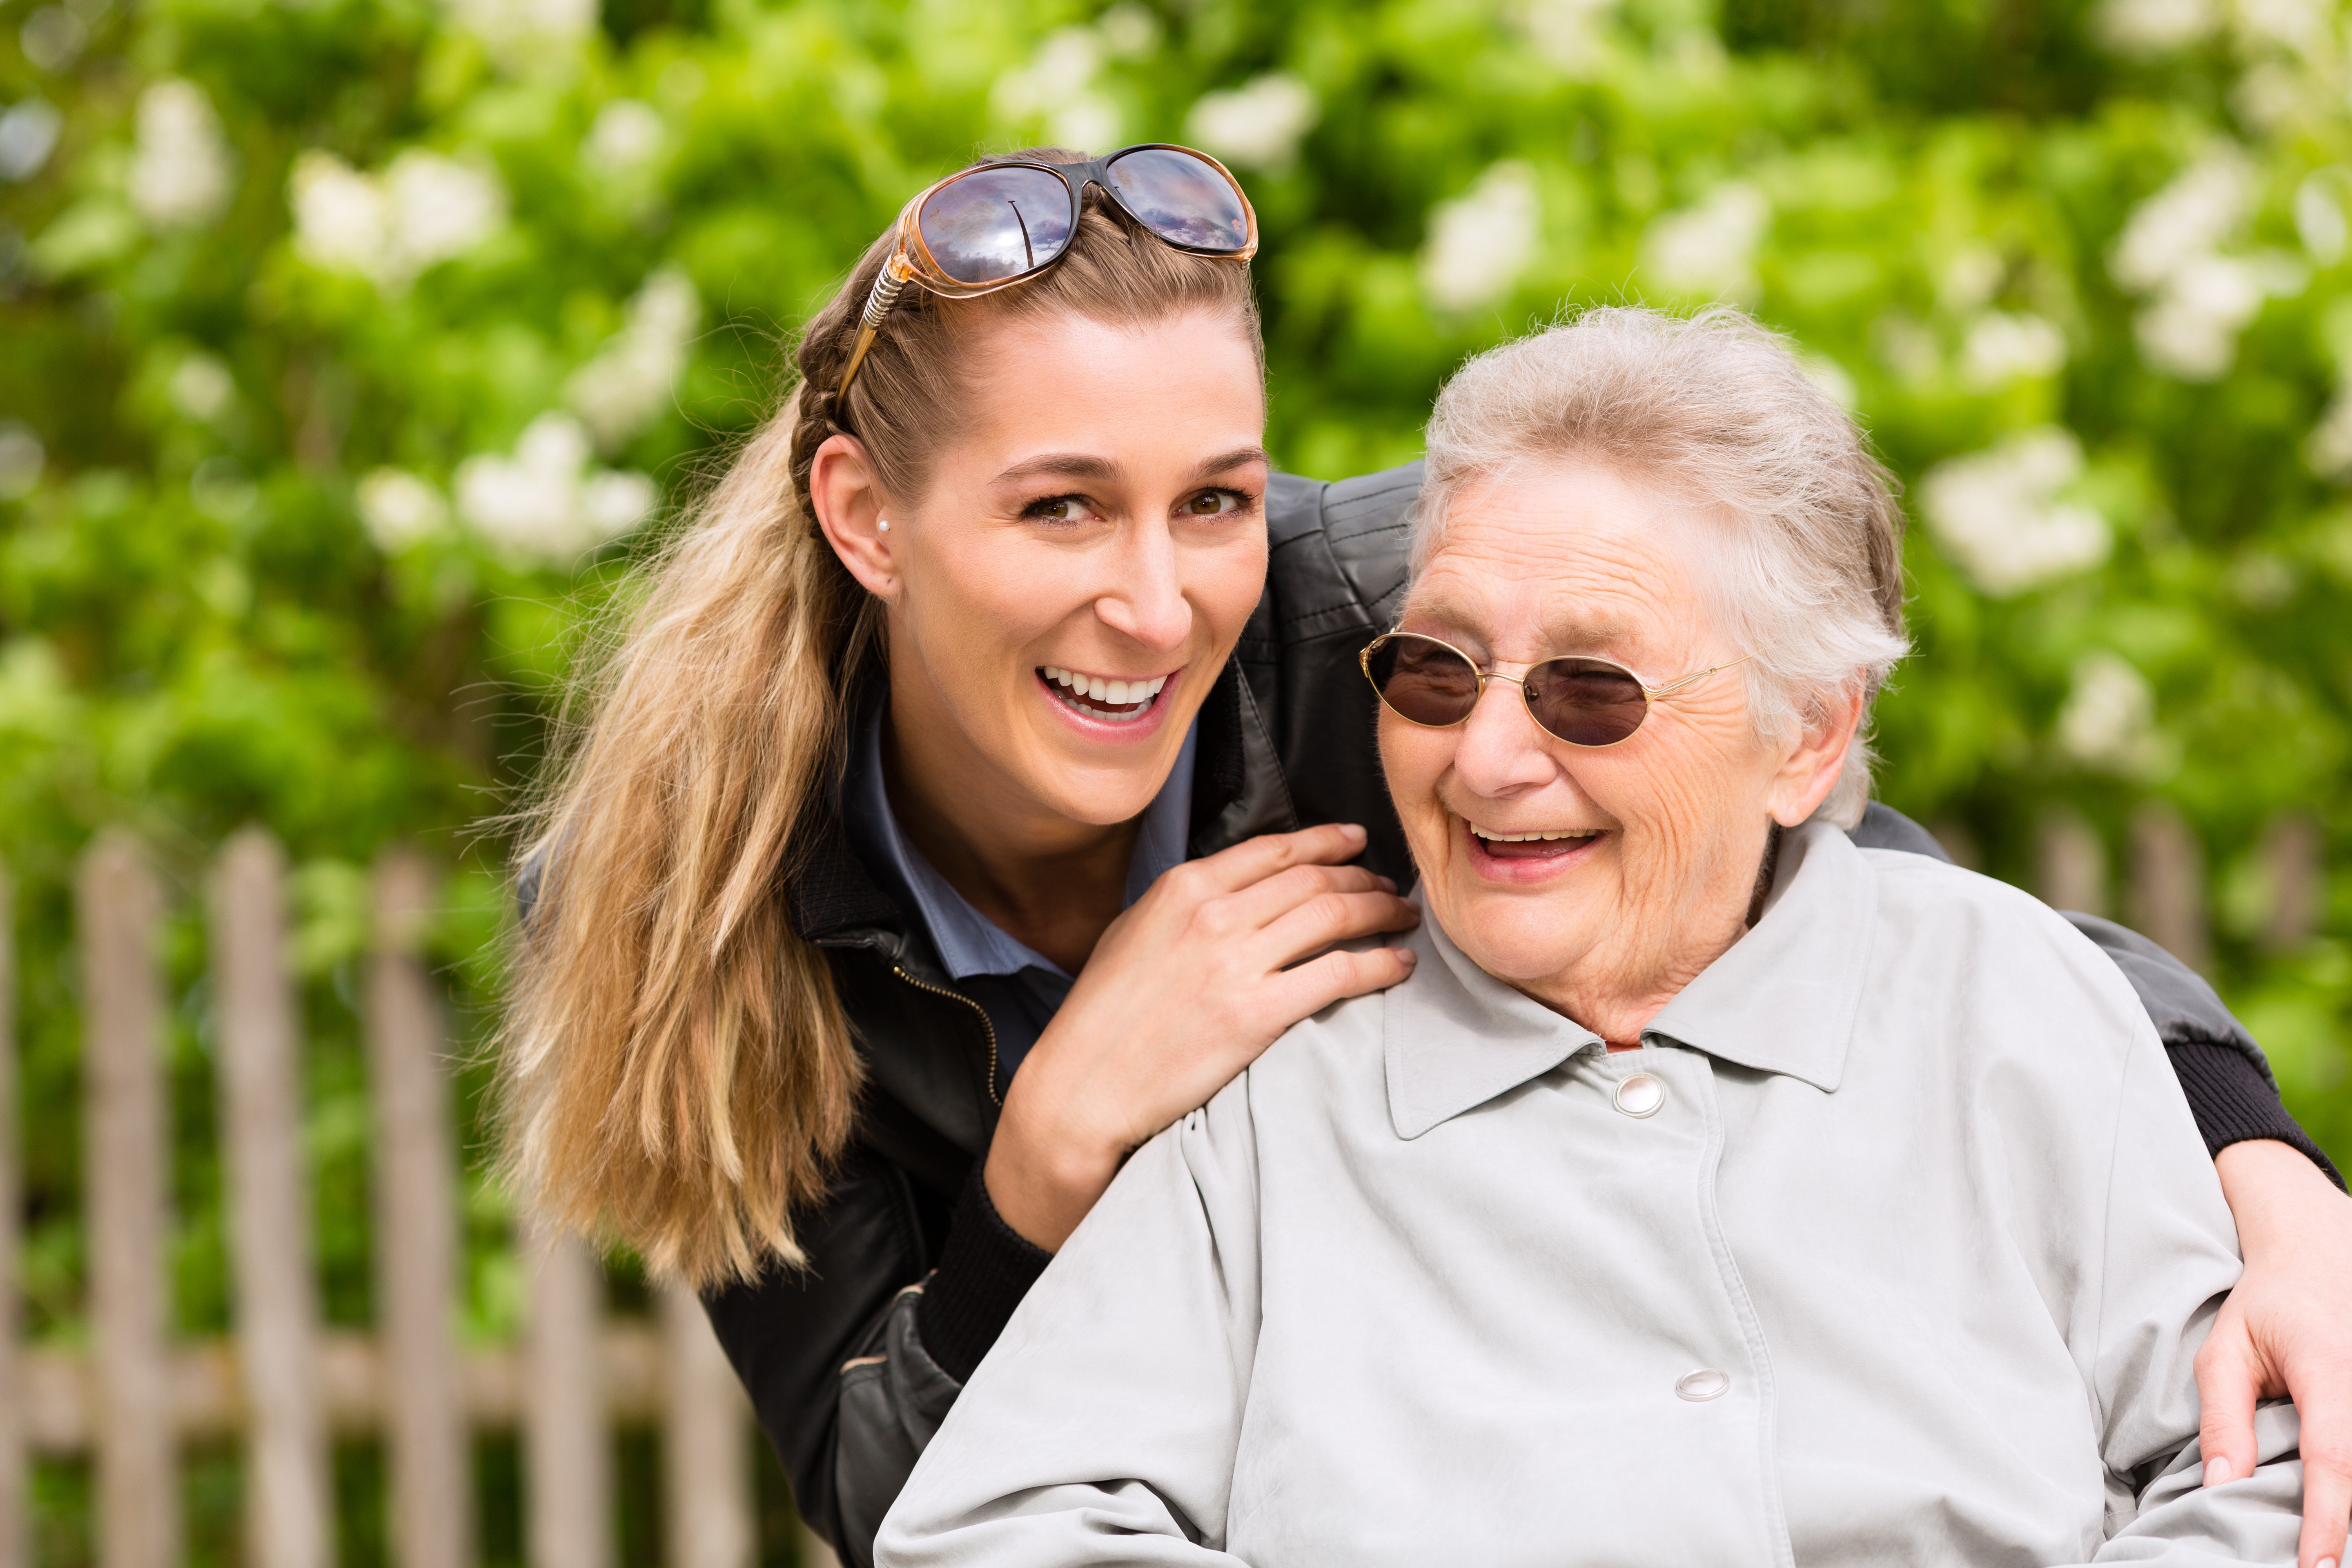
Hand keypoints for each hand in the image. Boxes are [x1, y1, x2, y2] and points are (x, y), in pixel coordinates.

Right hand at [984, 822, 1419, 1249]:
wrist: (1083, 1085)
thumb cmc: (1100, 1017)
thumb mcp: (1130, 934)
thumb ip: (1182, 906)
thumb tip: (1231, 892)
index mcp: (1182, 889)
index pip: (1273, 850)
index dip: (1325, 842)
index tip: (1355, 843)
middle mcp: (1213, 915)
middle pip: (1313, 880)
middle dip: (1363, 880)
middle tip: (1390, 889)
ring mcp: (1236, 963)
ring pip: (1335, 917)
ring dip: (1381, 913)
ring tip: (1403, 919)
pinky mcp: (1256, 1014)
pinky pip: (1340, 975)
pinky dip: (1380, 965)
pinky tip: (1398, 966)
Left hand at [2201, 1138, 2351, 1567]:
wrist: (2319, 1258)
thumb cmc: (2264, 1307)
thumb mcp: (2224, 1351)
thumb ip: (2224, 1418)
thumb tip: (2222, 1486)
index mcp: (2327, 1369)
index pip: (2332, 1458)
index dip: (2326, 1518)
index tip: (2314, 1565)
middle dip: (2344, 1525)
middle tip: (2313, 1564)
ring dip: (2350, 1508)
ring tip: (2320, 1544)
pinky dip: (2351, 1483)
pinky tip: (2334, 1509)